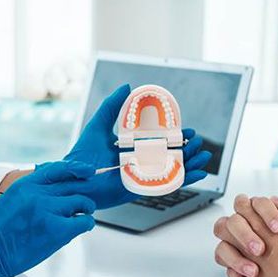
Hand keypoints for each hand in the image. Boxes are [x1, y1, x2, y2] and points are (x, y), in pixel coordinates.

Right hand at [0, 161, 96, 276]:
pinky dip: (86, 224)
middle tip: (85, 203)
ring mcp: (47, 211)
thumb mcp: (12, 198)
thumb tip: (59, 187)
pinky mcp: (56, 230)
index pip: (59, 169)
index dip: (77, 168)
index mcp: (26, 184)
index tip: (89, 171)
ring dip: (86, 209)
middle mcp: (38, 194)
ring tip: (83, 216)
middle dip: (82, 194)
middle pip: (73, 186)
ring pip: (82, 202)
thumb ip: (34, 190)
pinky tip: (82, 227)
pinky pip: (83, 221)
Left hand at [65, 84, 211, 208]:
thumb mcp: (98, 126)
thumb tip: (127, 87)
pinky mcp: (141, 189)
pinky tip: (198, 175)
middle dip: (188, 150)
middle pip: (171, 155)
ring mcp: (142, 176)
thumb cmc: (82, 154)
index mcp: (133, 147)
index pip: (161, 140)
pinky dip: (183, 181)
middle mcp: (140, 161)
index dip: (177, 136)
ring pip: (172, 170)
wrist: (73, 179)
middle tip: (199, 143)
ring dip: (191, 163)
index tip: (189, 130)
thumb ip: (111, 106)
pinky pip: (165, 186)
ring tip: (204, 157)